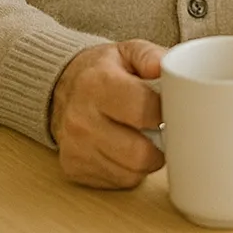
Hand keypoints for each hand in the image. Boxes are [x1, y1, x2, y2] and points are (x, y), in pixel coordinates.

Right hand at [49, 40, 165, 189]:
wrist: (60, 87)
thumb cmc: (102, 71)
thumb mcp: (128, 51)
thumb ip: (152, 56)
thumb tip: (167, 67)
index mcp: (97, 85)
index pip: (144, 111)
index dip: (167, 113)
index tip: (173, 111)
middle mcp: (81, 119)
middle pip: (139, 153)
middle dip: (161, 145)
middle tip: (163, 131)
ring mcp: (75, 148)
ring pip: (131, 173)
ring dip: (146, 160)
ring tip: (145, 139)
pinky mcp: (73, 168)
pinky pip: (117, 181)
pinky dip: (130, 170)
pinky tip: (126, 151)